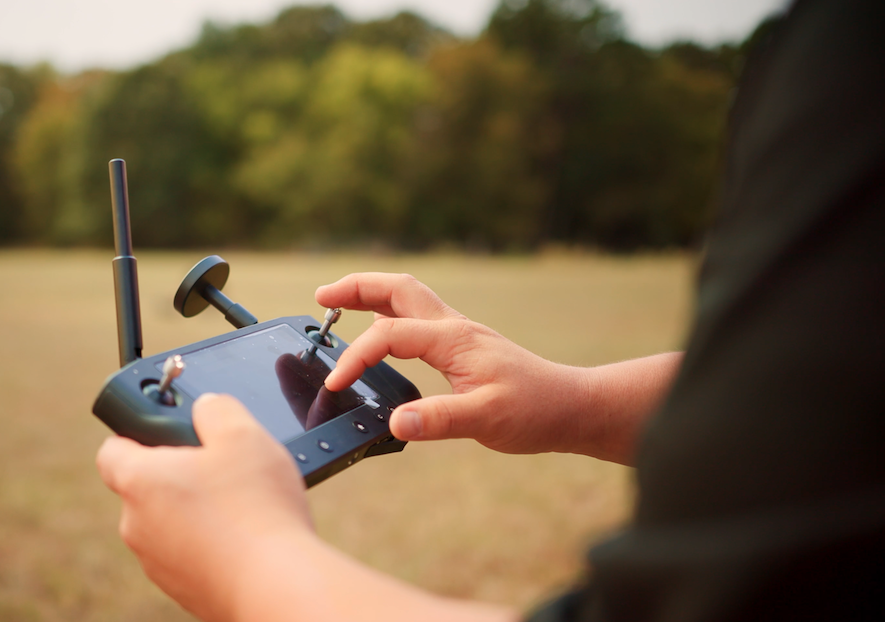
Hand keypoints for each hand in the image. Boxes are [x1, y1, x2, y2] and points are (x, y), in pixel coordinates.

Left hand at [96, 394, 312, 621]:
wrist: (275, 586)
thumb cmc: (256, 509)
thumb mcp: (243, 434)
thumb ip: (216, 408)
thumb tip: (206, 407)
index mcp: (140, 481)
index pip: (112, 450)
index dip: (136, 434)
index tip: (167, 431)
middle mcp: (136, 525)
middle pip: (146, 487)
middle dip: (180, 473)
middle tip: (221, 465)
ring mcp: (157, 563)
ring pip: (169, 522)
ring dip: (197, 510)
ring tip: (241, 505)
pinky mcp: (182, 589)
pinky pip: (189, 553)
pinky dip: (210, 543)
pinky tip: (245, 537)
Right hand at [316, 273, 590, 455]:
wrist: (570, 406)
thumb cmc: (534, 411)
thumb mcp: (486, 420)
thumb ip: (439, 420)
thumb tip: (395, 423)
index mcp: (452, 339)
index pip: (389, 334)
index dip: (355, 357)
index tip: (335, 384)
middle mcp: (453, 327)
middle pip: (396, 288)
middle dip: (356, 287)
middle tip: (321, 297)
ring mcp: (458, 332)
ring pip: (407, 296)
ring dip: (371, 293)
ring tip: (338, 303)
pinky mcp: (462, 344)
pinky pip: (417, 316)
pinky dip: (389, 312)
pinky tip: (380, 328)